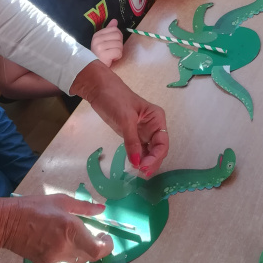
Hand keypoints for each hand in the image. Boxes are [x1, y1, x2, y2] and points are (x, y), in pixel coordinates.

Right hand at [0, 194, 113, 262]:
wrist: (5, 222)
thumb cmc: (34, 207)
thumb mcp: (61, 201)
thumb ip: (84, 207)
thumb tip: (102, 209)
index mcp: (71, 230)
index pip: (98, 250)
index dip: (107, 246)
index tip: (105, 236)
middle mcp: (65, 247)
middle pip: (90, 256)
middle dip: (95, 246)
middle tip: (94, 235)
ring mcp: (54, 258)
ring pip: (77, 259)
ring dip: (80, 249)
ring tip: (72, 235)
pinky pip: (62, 260)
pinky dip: (65, 252)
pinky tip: (56, 240)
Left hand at [70, 61, 169, 175]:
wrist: (99, 89)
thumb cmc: (115, 98)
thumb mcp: (125, 119)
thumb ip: (132, 141)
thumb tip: (137, 163)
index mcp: (157, 119)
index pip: (162, 143)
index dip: (156, 157)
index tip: (143, 166)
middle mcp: (153, 126)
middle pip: (158, 149)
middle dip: (152, 162)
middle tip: (141, 174)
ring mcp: (143, 132)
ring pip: (149, 151)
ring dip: (145, 162)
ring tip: (137, 173)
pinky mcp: (133, 135)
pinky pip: (139, 150)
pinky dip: (138, 158)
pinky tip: (134, 166)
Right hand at [90, 19, 124, 66]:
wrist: (94, 68)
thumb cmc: (101, 54)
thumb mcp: (104, 41)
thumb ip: (109, 30)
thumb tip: (115, 20)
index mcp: (97, 34)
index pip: (115, 29)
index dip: (118, 37)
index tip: (113, 43)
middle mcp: (97, 39)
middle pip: (118, 36)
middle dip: (119, 44)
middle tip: (113, 50)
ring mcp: (100, 47)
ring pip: (119, 45)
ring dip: (118, 51)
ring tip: (112, 55)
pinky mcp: (104, 55)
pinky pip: (118, 52)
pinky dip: (118, 56)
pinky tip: (112, 59)